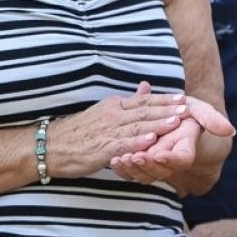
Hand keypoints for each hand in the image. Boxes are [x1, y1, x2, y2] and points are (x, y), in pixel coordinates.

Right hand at [50, 82, 190, 178]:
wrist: (50, 146)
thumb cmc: (80, 131)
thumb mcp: (104, 111)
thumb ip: (127, 102)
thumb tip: (146, 88)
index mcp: (114, 106)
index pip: (143, 101)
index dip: (163, 99)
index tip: (182, 97)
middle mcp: (112, 115)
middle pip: (144, 111)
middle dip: (166, 109)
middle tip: (186, 107)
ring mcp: (107, 131)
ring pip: (136, 126)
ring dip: (157, 123)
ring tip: (175, 121)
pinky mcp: (102, 148)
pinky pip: (122, 144)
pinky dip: (137, 141)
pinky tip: (151, 140)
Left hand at [110, 96, 234, 182]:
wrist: (173, 115)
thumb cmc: (188, 112)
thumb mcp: (201, 110)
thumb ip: (212, 119)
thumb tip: (230, 130)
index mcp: (187, 148)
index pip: (183, 159)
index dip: (172, 158)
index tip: (159, 153)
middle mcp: (171, 160)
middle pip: (161, 171)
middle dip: (146, 166)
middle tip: (133, 157)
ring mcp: (156, 165)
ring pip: (145, 175)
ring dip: (132, 170)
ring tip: (119, 159)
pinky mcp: (143, 164)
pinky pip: (133, 173)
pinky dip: (123, 169)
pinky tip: (113, 160)